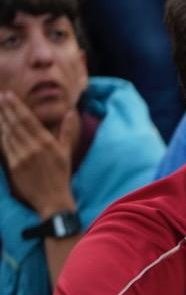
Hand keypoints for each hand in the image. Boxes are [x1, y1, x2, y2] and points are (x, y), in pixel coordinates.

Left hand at [0, 92, 76, 217]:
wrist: (53, 199)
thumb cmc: (61, 175)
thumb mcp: (67, 152)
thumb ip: (67, 131)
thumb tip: (70, 113)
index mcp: (47, 142)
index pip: (28, 120)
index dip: (17, 107)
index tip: (9, 95)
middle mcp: (34, 147)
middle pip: (15, 124)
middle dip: (6, 109)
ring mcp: (22, 156)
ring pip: (8, 133)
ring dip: (1, 120)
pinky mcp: (14, 166)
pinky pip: (5, 146)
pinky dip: (1, 135)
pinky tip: (0, 127)